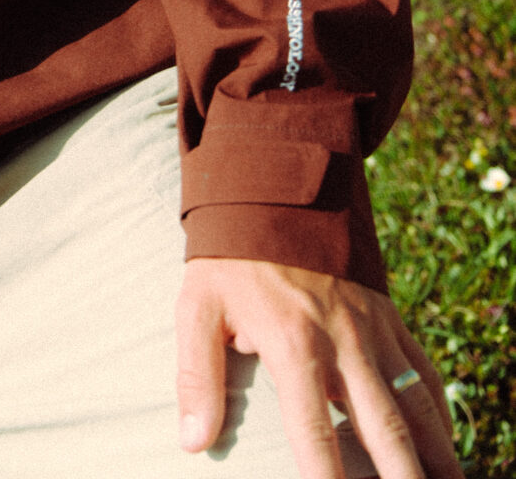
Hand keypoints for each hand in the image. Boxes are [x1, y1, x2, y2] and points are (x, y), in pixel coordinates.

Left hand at [177, 260, 459, 478]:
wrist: (275, 188)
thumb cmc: (230, 256)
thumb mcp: (198, 305)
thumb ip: (196, 375)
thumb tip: (193, 441)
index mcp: (294, 344)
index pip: (313, 430)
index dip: (327, 476)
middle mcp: (343, 343)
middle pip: (383, 427)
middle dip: (402, 474)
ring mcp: (373, 331)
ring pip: (416, 403)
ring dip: (436, 451)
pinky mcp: (389, 318)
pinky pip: (423, 370)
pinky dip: (439, 410)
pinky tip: (445, 443)